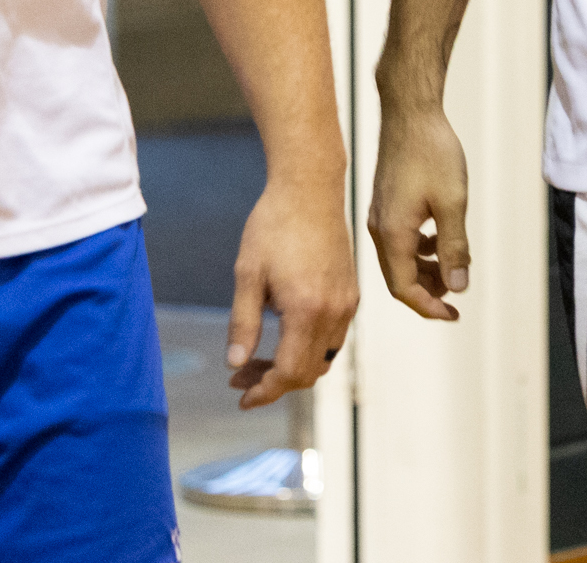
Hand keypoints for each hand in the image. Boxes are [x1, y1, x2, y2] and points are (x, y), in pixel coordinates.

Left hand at [226, 174, 360, 407]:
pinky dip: (309, 349)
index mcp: (307, 309)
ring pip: (324, 358)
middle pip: (308, 372)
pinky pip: (333, 337)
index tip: (241, 396)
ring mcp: (347, 303)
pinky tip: (284, 337)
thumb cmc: (274, 226)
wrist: (310, 189)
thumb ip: (242, 324)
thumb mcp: (247, 274)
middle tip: (240, 377)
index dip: (264, 391)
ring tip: (258, 361)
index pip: (288, 372)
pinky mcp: (351, 293)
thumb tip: (235, 364)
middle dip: (274, 384)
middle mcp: (334, 311)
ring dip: (293, 368)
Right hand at [366, 100, 470, 319]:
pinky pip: (399, 239)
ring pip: (400, 259)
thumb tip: (457, 287)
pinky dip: (419, 249)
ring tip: (453, 269)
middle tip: (456, 298)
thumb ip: (454, 247)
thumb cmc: (432, 152)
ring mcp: (381, 215)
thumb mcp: (452, 203)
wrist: (410, 112)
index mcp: (392, 234)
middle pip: (399, 278)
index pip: (405, 289)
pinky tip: (439, 240)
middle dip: (428, 292)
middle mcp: (380, 228)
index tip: (454, 314)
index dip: (429, 307)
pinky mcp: (386, 202)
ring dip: (425, 270)